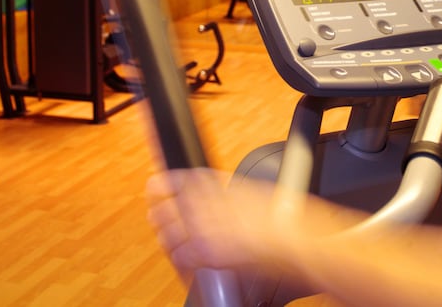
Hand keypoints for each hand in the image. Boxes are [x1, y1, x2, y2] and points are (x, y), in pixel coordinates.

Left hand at [147, 168, 267, 278]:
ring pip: (167, 235)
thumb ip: (223, 191)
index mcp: (213, 185)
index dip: (160, 185)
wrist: (287, 234)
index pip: (175, 181)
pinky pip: (179, 257)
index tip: (154, 187)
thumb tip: (214, 194)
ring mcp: (200, 229)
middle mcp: (202, 204)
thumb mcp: (247, 189)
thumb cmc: (275, 213)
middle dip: (159, 215)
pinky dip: (181, 260)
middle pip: (164, 209)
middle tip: (159, 217)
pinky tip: (187, 260)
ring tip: (172, 241)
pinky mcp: (203, 253)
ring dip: (168, 238)